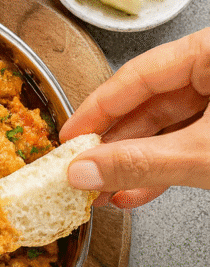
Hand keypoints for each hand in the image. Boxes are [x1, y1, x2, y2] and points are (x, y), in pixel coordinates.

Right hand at [60, 28, 209, 208]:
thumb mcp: (202, 153)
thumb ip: (142, 163)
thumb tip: (87, 170)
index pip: (137, 75)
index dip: (97, 109)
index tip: (70, 136)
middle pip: (149, 103)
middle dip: (114, 147)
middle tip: (82, 171)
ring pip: (167, 128)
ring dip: (133, 164)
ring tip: (103, 189)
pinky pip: (188, 143)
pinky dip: (162, 169)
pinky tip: (135, 191)